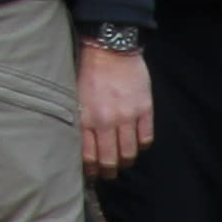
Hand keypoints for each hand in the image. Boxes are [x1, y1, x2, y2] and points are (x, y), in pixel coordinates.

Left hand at [78, 40, 152, 175]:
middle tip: (109, 173)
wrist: (110, 48)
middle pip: (109, 160)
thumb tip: (84, 147)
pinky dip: (142, 145)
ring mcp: (127, 116)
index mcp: (85, 118)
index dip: (92, 170)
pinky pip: (145, 138)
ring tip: (124, 161)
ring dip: (126, 161)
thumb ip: (80, 122)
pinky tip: (137, 142)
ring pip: (129, 153)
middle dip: (109, 171)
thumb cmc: (89, 71)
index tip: (93, 173)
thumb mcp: (76, 98)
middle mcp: (105, 121)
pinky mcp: (144, 109)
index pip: (89, 157)